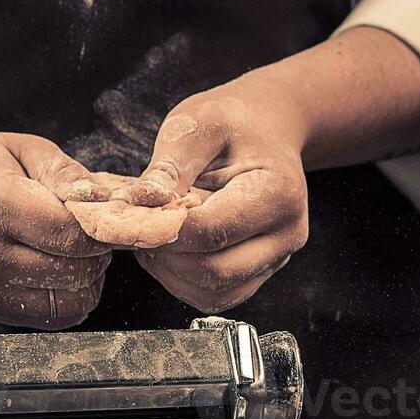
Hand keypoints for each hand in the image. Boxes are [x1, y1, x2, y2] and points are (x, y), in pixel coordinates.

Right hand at [0, 132, 110, 327]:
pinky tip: (60, 270)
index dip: (98, 226)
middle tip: (84, 229)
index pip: (72, 233)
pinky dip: (72, 297)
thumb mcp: (18, 148)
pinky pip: (56, 317)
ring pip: (73, 300)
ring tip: (71, 249)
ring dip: (87, 277)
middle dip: (96, 250)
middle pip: (76, 270)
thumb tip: (101, 198)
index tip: (99, 214)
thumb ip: (62, 170)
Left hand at [129, 80, 309, 312]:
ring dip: (171, 272)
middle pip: (215, 271)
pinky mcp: (259, 272)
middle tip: (139, 226)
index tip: (132, 214)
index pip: (212, 231)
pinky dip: (183, 280)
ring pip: (214, 292)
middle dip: (166, 255)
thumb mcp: (201, 123)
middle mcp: (286, 234)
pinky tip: (170, 249)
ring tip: (155, 234)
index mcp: (277, 193)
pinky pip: (216, 295)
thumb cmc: (236, 124)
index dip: (164, 229)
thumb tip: (140, 203)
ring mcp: (276, 258)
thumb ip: (170, 165)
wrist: (267, 131)